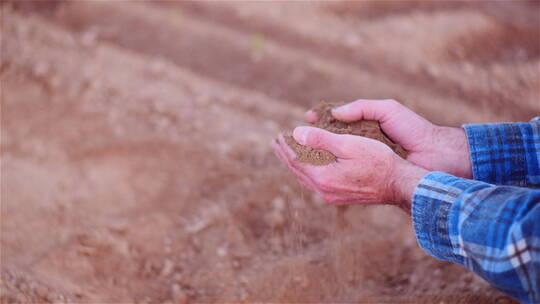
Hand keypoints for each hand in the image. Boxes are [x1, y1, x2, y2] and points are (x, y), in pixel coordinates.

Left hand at [272, 126, 427, 212]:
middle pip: (297, 170)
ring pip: (306, 178)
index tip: (278, 135)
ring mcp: (331, 196)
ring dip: (295, 164)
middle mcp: (324, 190)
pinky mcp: (339, 197)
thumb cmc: (378, 161)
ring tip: (288, 153)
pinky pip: (315, 183)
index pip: (296, 160)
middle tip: (276, 143)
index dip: (286, 146)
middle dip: (286, 155)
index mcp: (323, 177)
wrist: (399, 185)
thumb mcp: (348, 144)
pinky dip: (307, 171)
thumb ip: (321, 139)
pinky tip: (309, 167)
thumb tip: (296, 133)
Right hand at [306, 99, 471, 177]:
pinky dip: (327, 170)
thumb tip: (335, 112)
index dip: (319, 120)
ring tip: (296, 152)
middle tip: (290, 139)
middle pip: (327, 142)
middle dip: (308, 140)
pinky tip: (315, 169)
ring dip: (312, 157)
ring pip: (331, 159)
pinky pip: (341, 172)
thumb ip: (362, 107)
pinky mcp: (365, 174)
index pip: (334, 122)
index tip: (305, 118)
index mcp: (364, 125)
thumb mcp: (387, 110)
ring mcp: (362, 160)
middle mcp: (359, 144)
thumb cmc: (413, 129)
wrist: (434, 155)